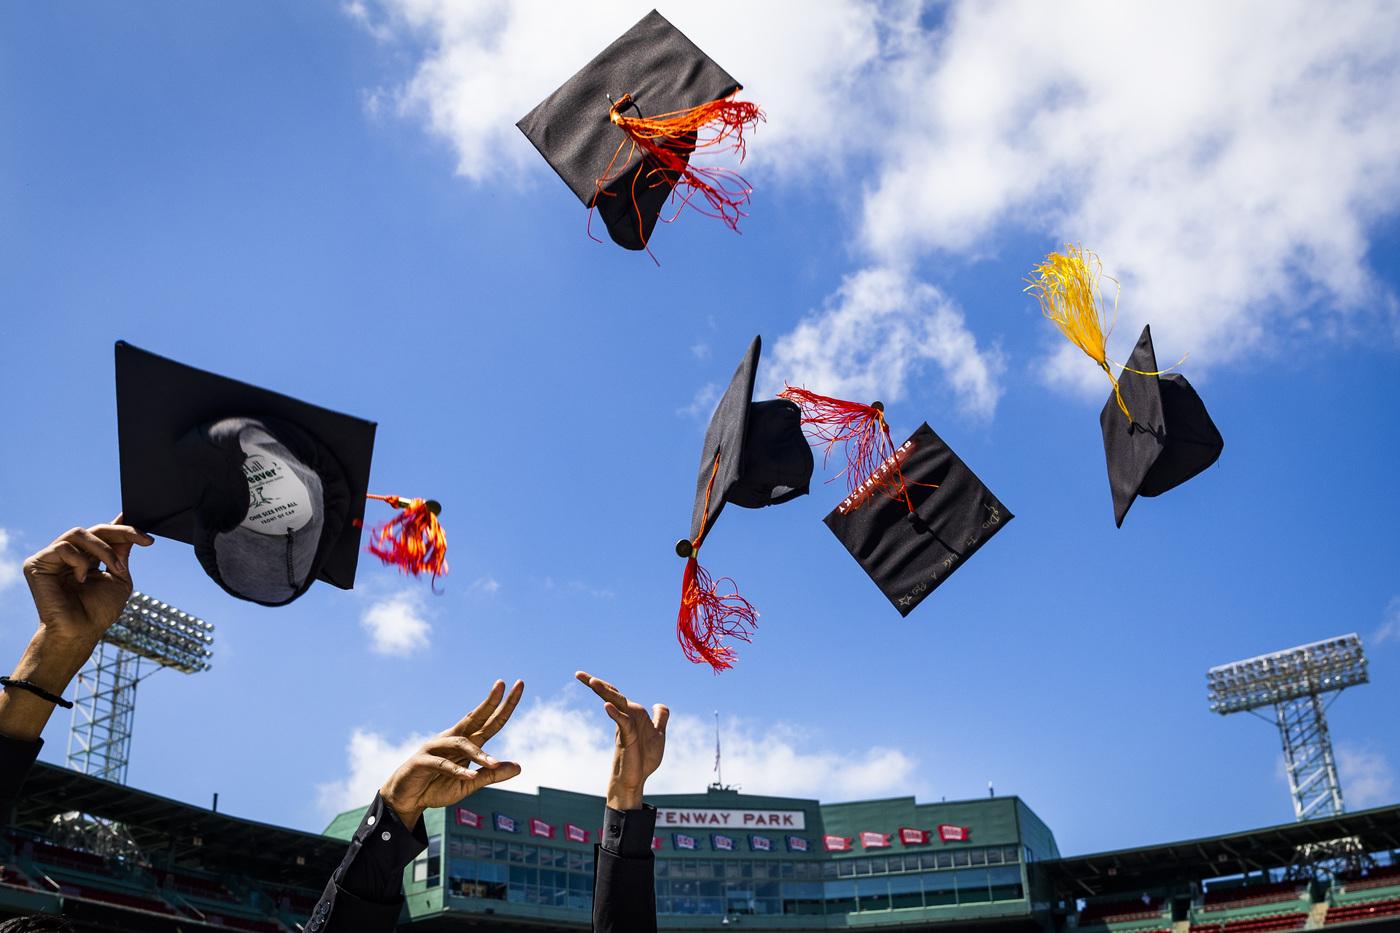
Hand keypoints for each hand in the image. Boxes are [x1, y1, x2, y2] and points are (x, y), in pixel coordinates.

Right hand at [24, 518, 153, 649]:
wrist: (81, 632)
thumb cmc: (98, 612)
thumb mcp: (119, 579)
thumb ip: (121, 554)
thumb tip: (128, 530)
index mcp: (86, 558)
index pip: (103, 534)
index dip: (123, 528)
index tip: (148, 535)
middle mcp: (68, 555)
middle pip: (94, 529)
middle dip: (122, 532)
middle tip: (142, 540)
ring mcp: (51, 558)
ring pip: (79, 533)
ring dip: (103, 549)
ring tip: (115, 568)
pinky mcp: (36, 563)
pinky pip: (63, 547)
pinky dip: (80, 561)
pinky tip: (82, 579)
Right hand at [379, 679, 523, 828]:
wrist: (407, 798)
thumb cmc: (437, 787)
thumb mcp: (469, 784)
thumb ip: (491, 776)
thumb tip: (519, 767)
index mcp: (467, 742)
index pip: (490, 721)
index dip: (504, 706)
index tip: (519, 685)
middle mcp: (452, 739)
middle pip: (474, 717)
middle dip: (489, 701)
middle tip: (502, 684)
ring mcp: (436, 747)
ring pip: (460, 743)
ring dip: (477, 754)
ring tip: (493, 764)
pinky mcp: (422, 761)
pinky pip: (442, 764)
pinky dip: (456, 770)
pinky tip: (470, 776)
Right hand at [575, 671, 667, 810]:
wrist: (636, 780)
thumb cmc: (644, 760)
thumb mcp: (658, 735)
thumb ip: (659, 719)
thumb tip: (659, 704)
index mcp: (632, 716)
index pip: (618, 696)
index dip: (605, 686)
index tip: (589, 678)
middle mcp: (626, 718)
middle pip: (612, 696)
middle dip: (598, 685)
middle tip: (578, 674)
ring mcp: (625, 728)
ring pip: (616, 706)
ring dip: (605, 693)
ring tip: (593, 681)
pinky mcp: (627, 739)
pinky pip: (623, 723)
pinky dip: (616, 713)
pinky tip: (608, 706)